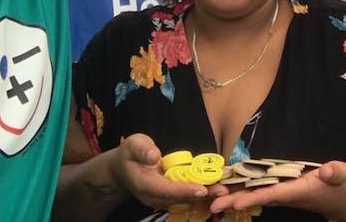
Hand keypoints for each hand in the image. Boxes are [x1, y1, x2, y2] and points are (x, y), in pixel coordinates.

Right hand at [108, 133, 226, 210]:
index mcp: (145, 184)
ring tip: (223, 190)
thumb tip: (154, 156)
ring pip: (185, 200)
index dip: (184, 190)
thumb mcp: (133, 145)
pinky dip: (201, 193)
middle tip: (222, 191)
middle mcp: (155, 197)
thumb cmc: (130, 154)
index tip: (201, 189)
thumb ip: (143, 150)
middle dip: (201, 195)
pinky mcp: (169, 197)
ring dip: (205, 196)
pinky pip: (185, 197)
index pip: (167, 190)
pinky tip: (216, 188)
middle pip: (180, 198)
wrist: (122, 171)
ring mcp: (162, 199)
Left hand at [209, 161, 345, 220]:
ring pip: (255, 194)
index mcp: (298, 191)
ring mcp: (282, 193)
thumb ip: (335, 173)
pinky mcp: (281, 189)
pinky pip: (259, 189)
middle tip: (212, 203)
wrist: (344, 201)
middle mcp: (286, 195)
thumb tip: (327, 169)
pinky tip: (230, 187)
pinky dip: (244, 188)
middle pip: (257, 197)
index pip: (273, 194)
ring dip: (235, 196)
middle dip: (235, 201)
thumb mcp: (343, 176)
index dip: (254, 197)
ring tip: (213, 196)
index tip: (235, 203)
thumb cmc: (343, 186)